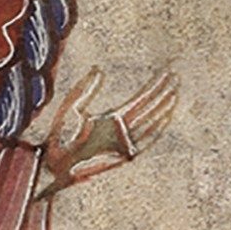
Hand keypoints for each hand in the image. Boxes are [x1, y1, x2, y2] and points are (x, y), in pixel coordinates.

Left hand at [40, 67, 177, 197]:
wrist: (54, 160)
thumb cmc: (59, 136)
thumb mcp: (73, 106)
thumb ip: (87, 88)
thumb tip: (100, 68)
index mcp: (111, 117)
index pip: (139, 100)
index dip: (153, 87)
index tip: (165, 73)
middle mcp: (121, 129)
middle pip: (148, 108)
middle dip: (162, 93)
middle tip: (176, 78)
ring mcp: (124, 142)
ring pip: (150, 122)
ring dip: (163, 108)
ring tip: (175, 92)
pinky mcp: (124, 154)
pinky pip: (145, 140)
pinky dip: (156, 129)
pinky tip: (166, 116)